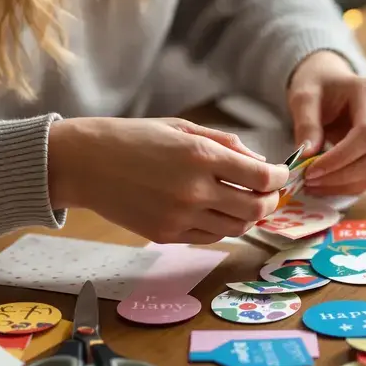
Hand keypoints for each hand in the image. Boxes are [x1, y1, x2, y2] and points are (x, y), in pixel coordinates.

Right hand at [48, 118, 288, 243]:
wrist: (85, 163)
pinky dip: (222, 227)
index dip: (280, 178)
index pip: (262, 178)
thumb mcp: (182, 127)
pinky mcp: (166, 235)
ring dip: (247, 216)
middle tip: (268, 194)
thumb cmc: (133, 138)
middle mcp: (194, 190)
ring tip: (242, 202)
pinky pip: (210, 238)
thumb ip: (225, 143)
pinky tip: (215, 211)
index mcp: (201, 156)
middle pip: (256, 209)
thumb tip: (260, 163)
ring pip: (236, 228)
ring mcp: (180, 217)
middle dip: (270, 201)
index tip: (281, 174)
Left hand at [286, 51, 365, 194]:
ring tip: (315, 185)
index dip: (340, 158)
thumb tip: (308, 156)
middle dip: (341, 177)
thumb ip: (306, 123)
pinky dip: (352, 186)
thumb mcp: (303, 97)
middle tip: (309, 182)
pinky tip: (328, 184)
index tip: (311, 171)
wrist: (334, 83)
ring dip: (346, 186)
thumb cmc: (319, 87)